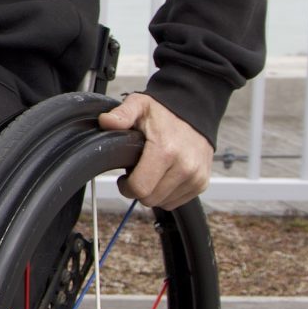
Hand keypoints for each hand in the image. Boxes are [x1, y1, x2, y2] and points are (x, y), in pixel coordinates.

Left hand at [97, 94, 212, 209]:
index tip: (125, 177)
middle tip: (139, 171)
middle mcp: (184, 167)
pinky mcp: (201, 183)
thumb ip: (122, 114)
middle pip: (150, 199)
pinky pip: (176, 202)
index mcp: (166, 151)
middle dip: (139, 189)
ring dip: (154, 191)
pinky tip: (166, 175)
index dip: (126, 186)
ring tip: (154, 170)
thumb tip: (106, 121)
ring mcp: (195, 177)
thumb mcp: (140, 105)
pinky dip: (167, 193)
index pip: (139, 188)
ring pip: (162, 203)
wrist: (196, 111)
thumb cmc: (165, 113)